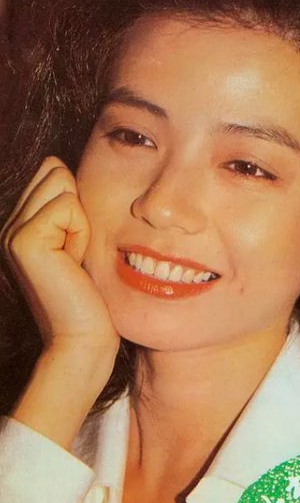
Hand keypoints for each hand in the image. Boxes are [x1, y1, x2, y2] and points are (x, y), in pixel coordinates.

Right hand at [1, 156, 119, 354]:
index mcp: (19, 225)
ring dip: (80, 220)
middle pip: (54, 170)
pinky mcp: (24, 240)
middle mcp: (8, 226)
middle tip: (74, 251)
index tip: (75, 245)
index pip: (51, 170)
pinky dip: (81, 232)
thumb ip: (66, 207)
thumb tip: (62, 165)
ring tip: (73, 257)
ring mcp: (11, 232)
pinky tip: (73, 262)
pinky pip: (69, 206)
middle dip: (77, 208)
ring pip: (61, 182)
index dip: (76, 202)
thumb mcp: (76, 242)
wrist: (82, 337)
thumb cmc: (89, 294)